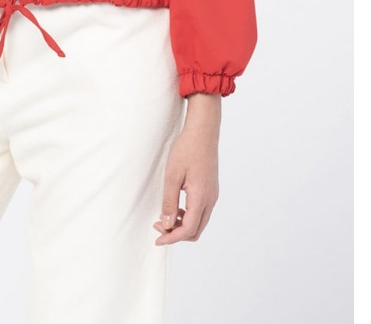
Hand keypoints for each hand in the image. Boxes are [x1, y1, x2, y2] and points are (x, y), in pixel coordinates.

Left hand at [153, 103, 220, 245]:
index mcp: (201, 198)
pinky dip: (188, 216)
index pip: (188, 229)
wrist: (203, 131)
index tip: (157, 239)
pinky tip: (175, 207)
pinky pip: (201, 212)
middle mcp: (210, 200)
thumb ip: (169, 202)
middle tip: (158, 227)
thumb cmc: (187, 149)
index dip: (172, 238)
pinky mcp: (211, 190)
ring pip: (199, 222)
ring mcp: (213, 195)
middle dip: (176, 234)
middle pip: (195, 231)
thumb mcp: (172, 175)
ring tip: (164, 217)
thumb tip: (166, 224)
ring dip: (182, 225)